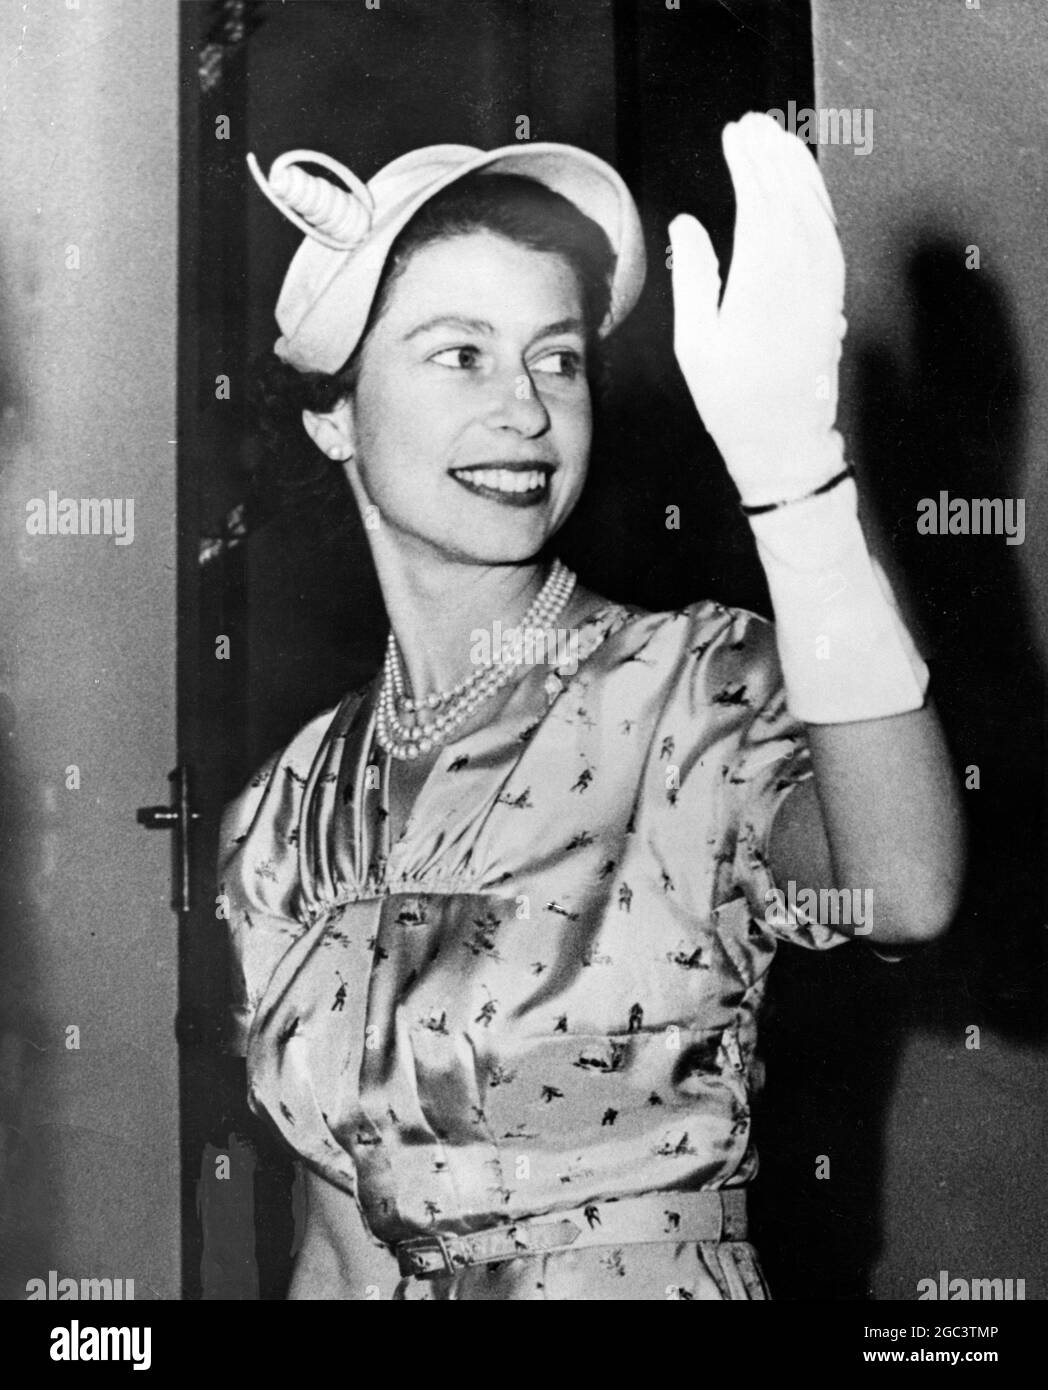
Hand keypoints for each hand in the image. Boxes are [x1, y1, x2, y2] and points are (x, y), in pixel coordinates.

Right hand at [669, 112, 847, 507]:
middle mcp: (802, 273)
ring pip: (816, 207)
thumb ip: (693, 274)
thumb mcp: (695, 342)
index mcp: (763, 280)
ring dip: (798, 169)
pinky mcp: (833, 294)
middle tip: (753, 124)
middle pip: (791, 193)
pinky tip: (804, 187)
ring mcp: (824, 282)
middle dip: (772, 153)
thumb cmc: (733, 399)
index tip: (732, 134)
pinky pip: (829, 231)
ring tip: (778, 140)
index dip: (747, 162)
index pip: (760, 199)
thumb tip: (687, 222)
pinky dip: (816, 200)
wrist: (785, 440)